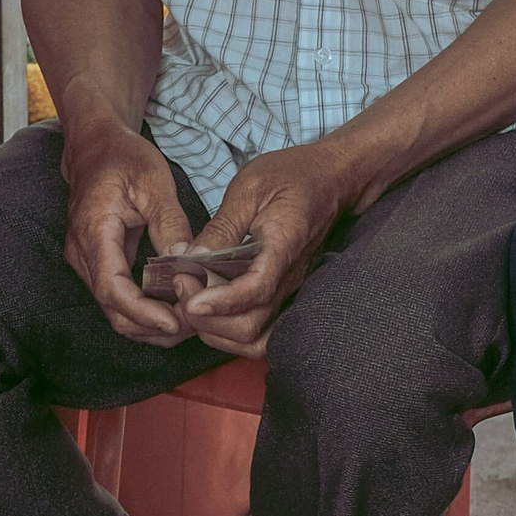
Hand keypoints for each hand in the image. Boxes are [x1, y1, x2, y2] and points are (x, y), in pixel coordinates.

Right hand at [61, 112, 201, 340]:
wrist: (94, 146)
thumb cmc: (122, 157)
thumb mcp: (153, 181)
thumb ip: (170, 223)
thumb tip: (187, 261)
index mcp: (93, 232)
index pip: (113, 289)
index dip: (144, 313)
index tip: (175, 322)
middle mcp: (82, 253)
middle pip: (112, 310)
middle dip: (151, 327)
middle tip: (192, 326)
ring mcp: (86, 261)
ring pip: (114, 310)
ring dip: (149, 324)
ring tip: (187, 321)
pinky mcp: (96, 263)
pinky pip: (117, 297)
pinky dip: (144, 309)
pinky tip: (172, 307)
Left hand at [159, 139, 372, 359]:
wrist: (333, 180)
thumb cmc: (293, 175)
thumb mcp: (249, 188)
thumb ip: (222, 227)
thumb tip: (190, 257)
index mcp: (285, 246)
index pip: (257, 290)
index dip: (221, 302)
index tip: (190, 299)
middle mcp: (291, 279)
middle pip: (250, 327)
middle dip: (207, 318)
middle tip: (182, 285)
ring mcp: (290, 292)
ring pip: (254, 339)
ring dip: (216, 331)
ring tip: (192, 301)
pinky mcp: (284, 296)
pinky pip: (260, 333)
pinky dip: (230, 334)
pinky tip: (211, 310)